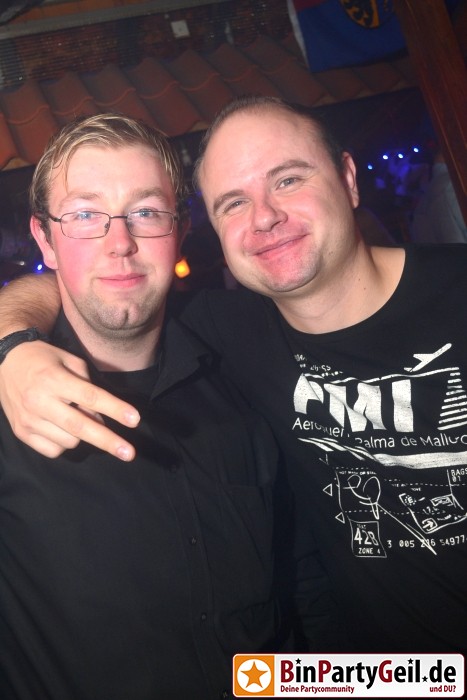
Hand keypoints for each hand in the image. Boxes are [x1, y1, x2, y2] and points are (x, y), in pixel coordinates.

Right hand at [0, 341, 139, 459]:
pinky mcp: (21, 433)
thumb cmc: (45, 360)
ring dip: (84, 436)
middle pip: (80, 426)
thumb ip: (88, 386)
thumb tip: (101, 417)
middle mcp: (39, 401)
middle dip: (107, 441)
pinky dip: (65, 443)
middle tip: (129, 453)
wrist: (5, 361)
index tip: (135, 420)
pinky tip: (63, 429)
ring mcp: (28, 419)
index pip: (90, 397)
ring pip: (69, 441)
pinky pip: (53, 450)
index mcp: (53, 379)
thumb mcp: (70, 361)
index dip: (115, 409)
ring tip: (78, 418)